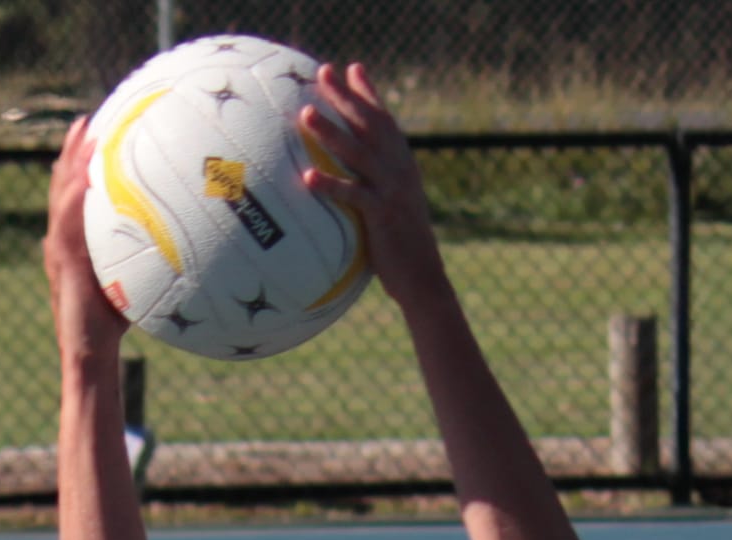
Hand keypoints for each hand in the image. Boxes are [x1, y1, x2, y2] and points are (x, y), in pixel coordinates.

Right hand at [43, 112, 125, 360]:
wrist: (92, 351)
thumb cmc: (115, 322)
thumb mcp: (134, 281)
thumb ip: (146, 258)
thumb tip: (186, 245)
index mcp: (76, 241)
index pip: (76, 196)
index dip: (82, 164)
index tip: (96, 134)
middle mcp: (62, 240)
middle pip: (62, 186)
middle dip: (71, 152)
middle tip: (84, 121)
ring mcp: (58, 250)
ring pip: (61, 197)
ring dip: (71, 164)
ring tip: (82, 136)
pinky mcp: (62, 264)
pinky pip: (67, 223)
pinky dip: (75, 197)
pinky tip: (87, 177)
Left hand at [298, 63, 447, 312]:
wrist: (425, 279)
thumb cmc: (404, 247)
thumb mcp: (396, 206)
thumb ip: (380, 184)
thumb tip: (362, 176)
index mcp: (403, 165)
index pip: (384, 120)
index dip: (369, 93)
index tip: (352, 69)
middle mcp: (400, 170)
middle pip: (368, 125)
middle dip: (345, 97)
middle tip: (323, 72)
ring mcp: (392, 190)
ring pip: (357, 152)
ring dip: (330, 132)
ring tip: (305, 113)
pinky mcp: (383, 215)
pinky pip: (352, 195)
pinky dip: (330, 185)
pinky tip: (307, 177)